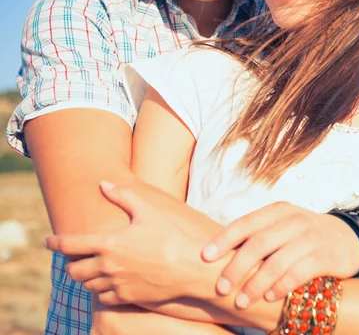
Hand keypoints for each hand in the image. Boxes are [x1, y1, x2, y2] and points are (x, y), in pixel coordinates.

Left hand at [44, 181, 206, 306]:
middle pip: (75, 270)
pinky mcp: (127, 297)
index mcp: (109, 243)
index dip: (56, 242)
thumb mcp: (148, 210)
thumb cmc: (170, 235)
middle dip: (72, 263)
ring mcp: (116, 284)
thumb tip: (104, 184)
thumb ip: (123, 196)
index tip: (46, 241)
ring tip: (94, 268)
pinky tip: (111, 281)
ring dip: (87, 277)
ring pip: (88, 285)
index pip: (71, 244)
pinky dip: (102, 290)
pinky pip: (104, 298)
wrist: (189, 267)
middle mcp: (107, 266)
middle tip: (76, 256)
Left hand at [200, 201, 358, 307]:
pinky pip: (298, 272)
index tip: (205, 256)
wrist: (348, 239)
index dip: (224, 239)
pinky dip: (281, 286)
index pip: (246, 223)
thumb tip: (220, 254)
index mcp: (278, 211)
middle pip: (258, 243)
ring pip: (276, 261)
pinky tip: (269, 298)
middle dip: (236, 267)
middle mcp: (293, 220)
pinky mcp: (324, 256)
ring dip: (256, 284)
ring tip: (241, 301)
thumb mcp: (283, 226)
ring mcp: (310, 237)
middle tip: (221, 288)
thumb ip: (259, 235)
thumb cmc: (304, 235)